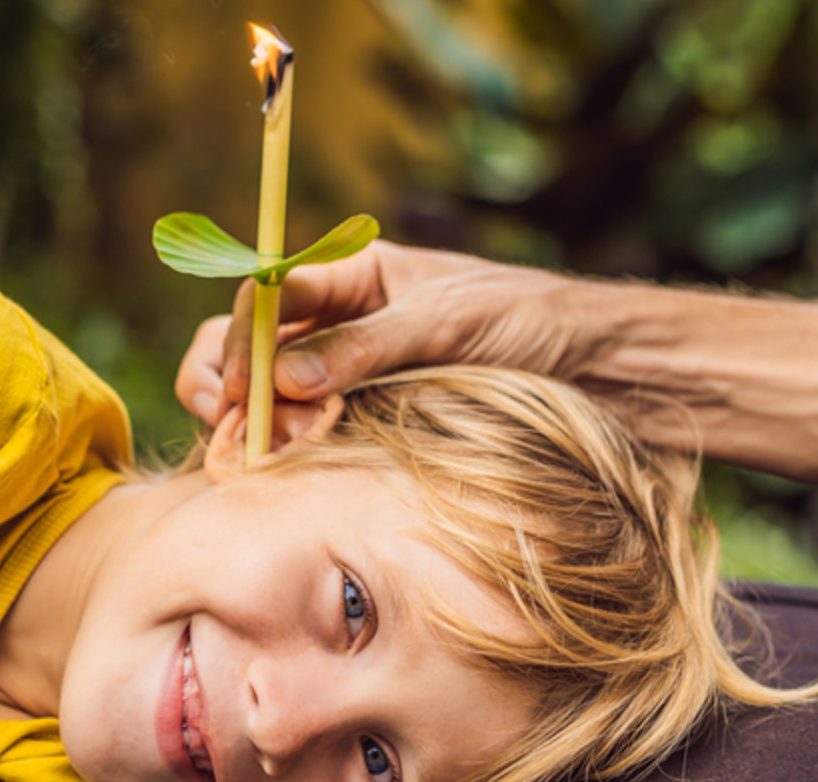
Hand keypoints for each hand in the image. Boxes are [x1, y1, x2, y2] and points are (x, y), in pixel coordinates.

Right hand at [175, 239, 593, 426]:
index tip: (246, 389)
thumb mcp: (446, 324)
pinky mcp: (358, 420)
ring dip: (248, 423)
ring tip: (265, 455)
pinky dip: (281, 450)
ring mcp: (342, 374)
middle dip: (224, 381)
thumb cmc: (525, 321)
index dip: (246, 338)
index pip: (268, 294)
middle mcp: (335, 322)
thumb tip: (284, 378)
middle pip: (243, 343)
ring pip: (260, 393)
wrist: (592, 365)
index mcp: (351, 274)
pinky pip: (299, 431)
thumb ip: (364, 347)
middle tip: (236, 428)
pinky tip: (289, 472)